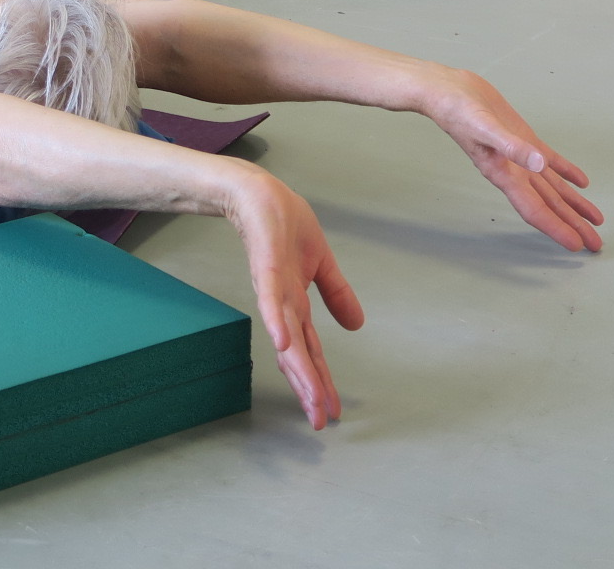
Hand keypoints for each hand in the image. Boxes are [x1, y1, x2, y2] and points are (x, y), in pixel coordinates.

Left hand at [221, 168, 364, 430]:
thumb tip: (357, 325)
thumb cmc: (283, 224)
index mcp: (296, 303)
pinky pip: (271, 297)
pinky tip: (282, 342)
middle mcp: (282, 303)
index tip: (329, 412)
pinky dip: (276, 320)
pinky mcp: (267, 265)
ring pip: (288, 334)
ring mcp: (273, 286)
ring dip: (299, 367)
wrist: (257, 191)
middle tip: (318, 421)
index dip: (320, 381)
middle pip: (298, 354)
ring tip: (310, 397)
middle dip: (309, 388)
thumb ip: (336, 293)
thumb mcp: (321, 262)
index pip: (311, 351)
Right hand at [420, 69, 602, 251]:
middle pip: (549, 205)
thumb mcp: (485, 128)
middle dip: (572, 225)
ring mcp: (521, 156)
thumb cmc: (458, 112)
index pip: (534, 209)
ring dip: (573, 205)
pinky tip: (581, 182)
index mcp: (503, 174)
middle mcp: (514, 172)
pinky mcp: (524, 139)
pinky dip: (567, 173)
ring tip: (594, 222)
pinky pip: (551, 162)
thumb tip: (539, 163)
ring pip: (553, 188)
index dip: (555, 228)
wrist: (448, 91)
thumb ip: (512, 146)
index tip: (574, 245)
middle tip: (594, 244)